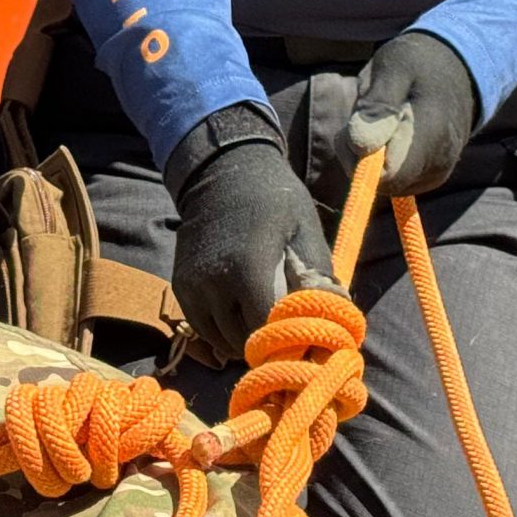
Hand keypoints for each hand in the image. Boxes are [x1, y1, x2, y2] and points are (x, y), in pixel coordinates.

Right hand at [169, 127, 335, 360]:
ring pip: (221, 341)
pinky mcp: (181, 287)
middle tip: (288, 334)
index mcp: (249, 270)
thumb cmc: (275, 201)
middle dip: (269, 344)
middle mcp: (214, 283)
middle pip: (244, 342)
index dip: (289, 342)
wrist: (223, 172)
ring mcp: (194, 287)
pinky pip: (203, 329)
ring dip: (244, 341)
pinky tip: (242, 318)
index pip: (267, 331)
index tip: (305, 339)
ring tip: (265, 324)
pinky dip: (223, 332)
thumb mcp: (306, 231)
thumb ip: (318, 278)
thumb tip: (334, 319)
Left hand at [347, 30, 478, 197]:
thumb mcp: (395, 67)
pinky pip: (393, 180)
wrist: (460, 68)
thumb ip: (378, 104)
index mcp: (431, 136)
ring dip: (366, 155)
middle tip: (363, 112)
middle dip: (357, 154)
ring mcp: (435, 174)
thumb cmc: (422, 62)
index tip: (356, 123)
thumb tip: (360, 144)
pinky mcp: (430, 177)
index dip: (358, 157)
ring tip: (378, 117)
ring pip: (383, 184)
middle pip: (379, 184)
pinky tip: (387, 131)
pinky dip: (378, 159)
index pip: (385, 176)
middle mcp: (438, 164)